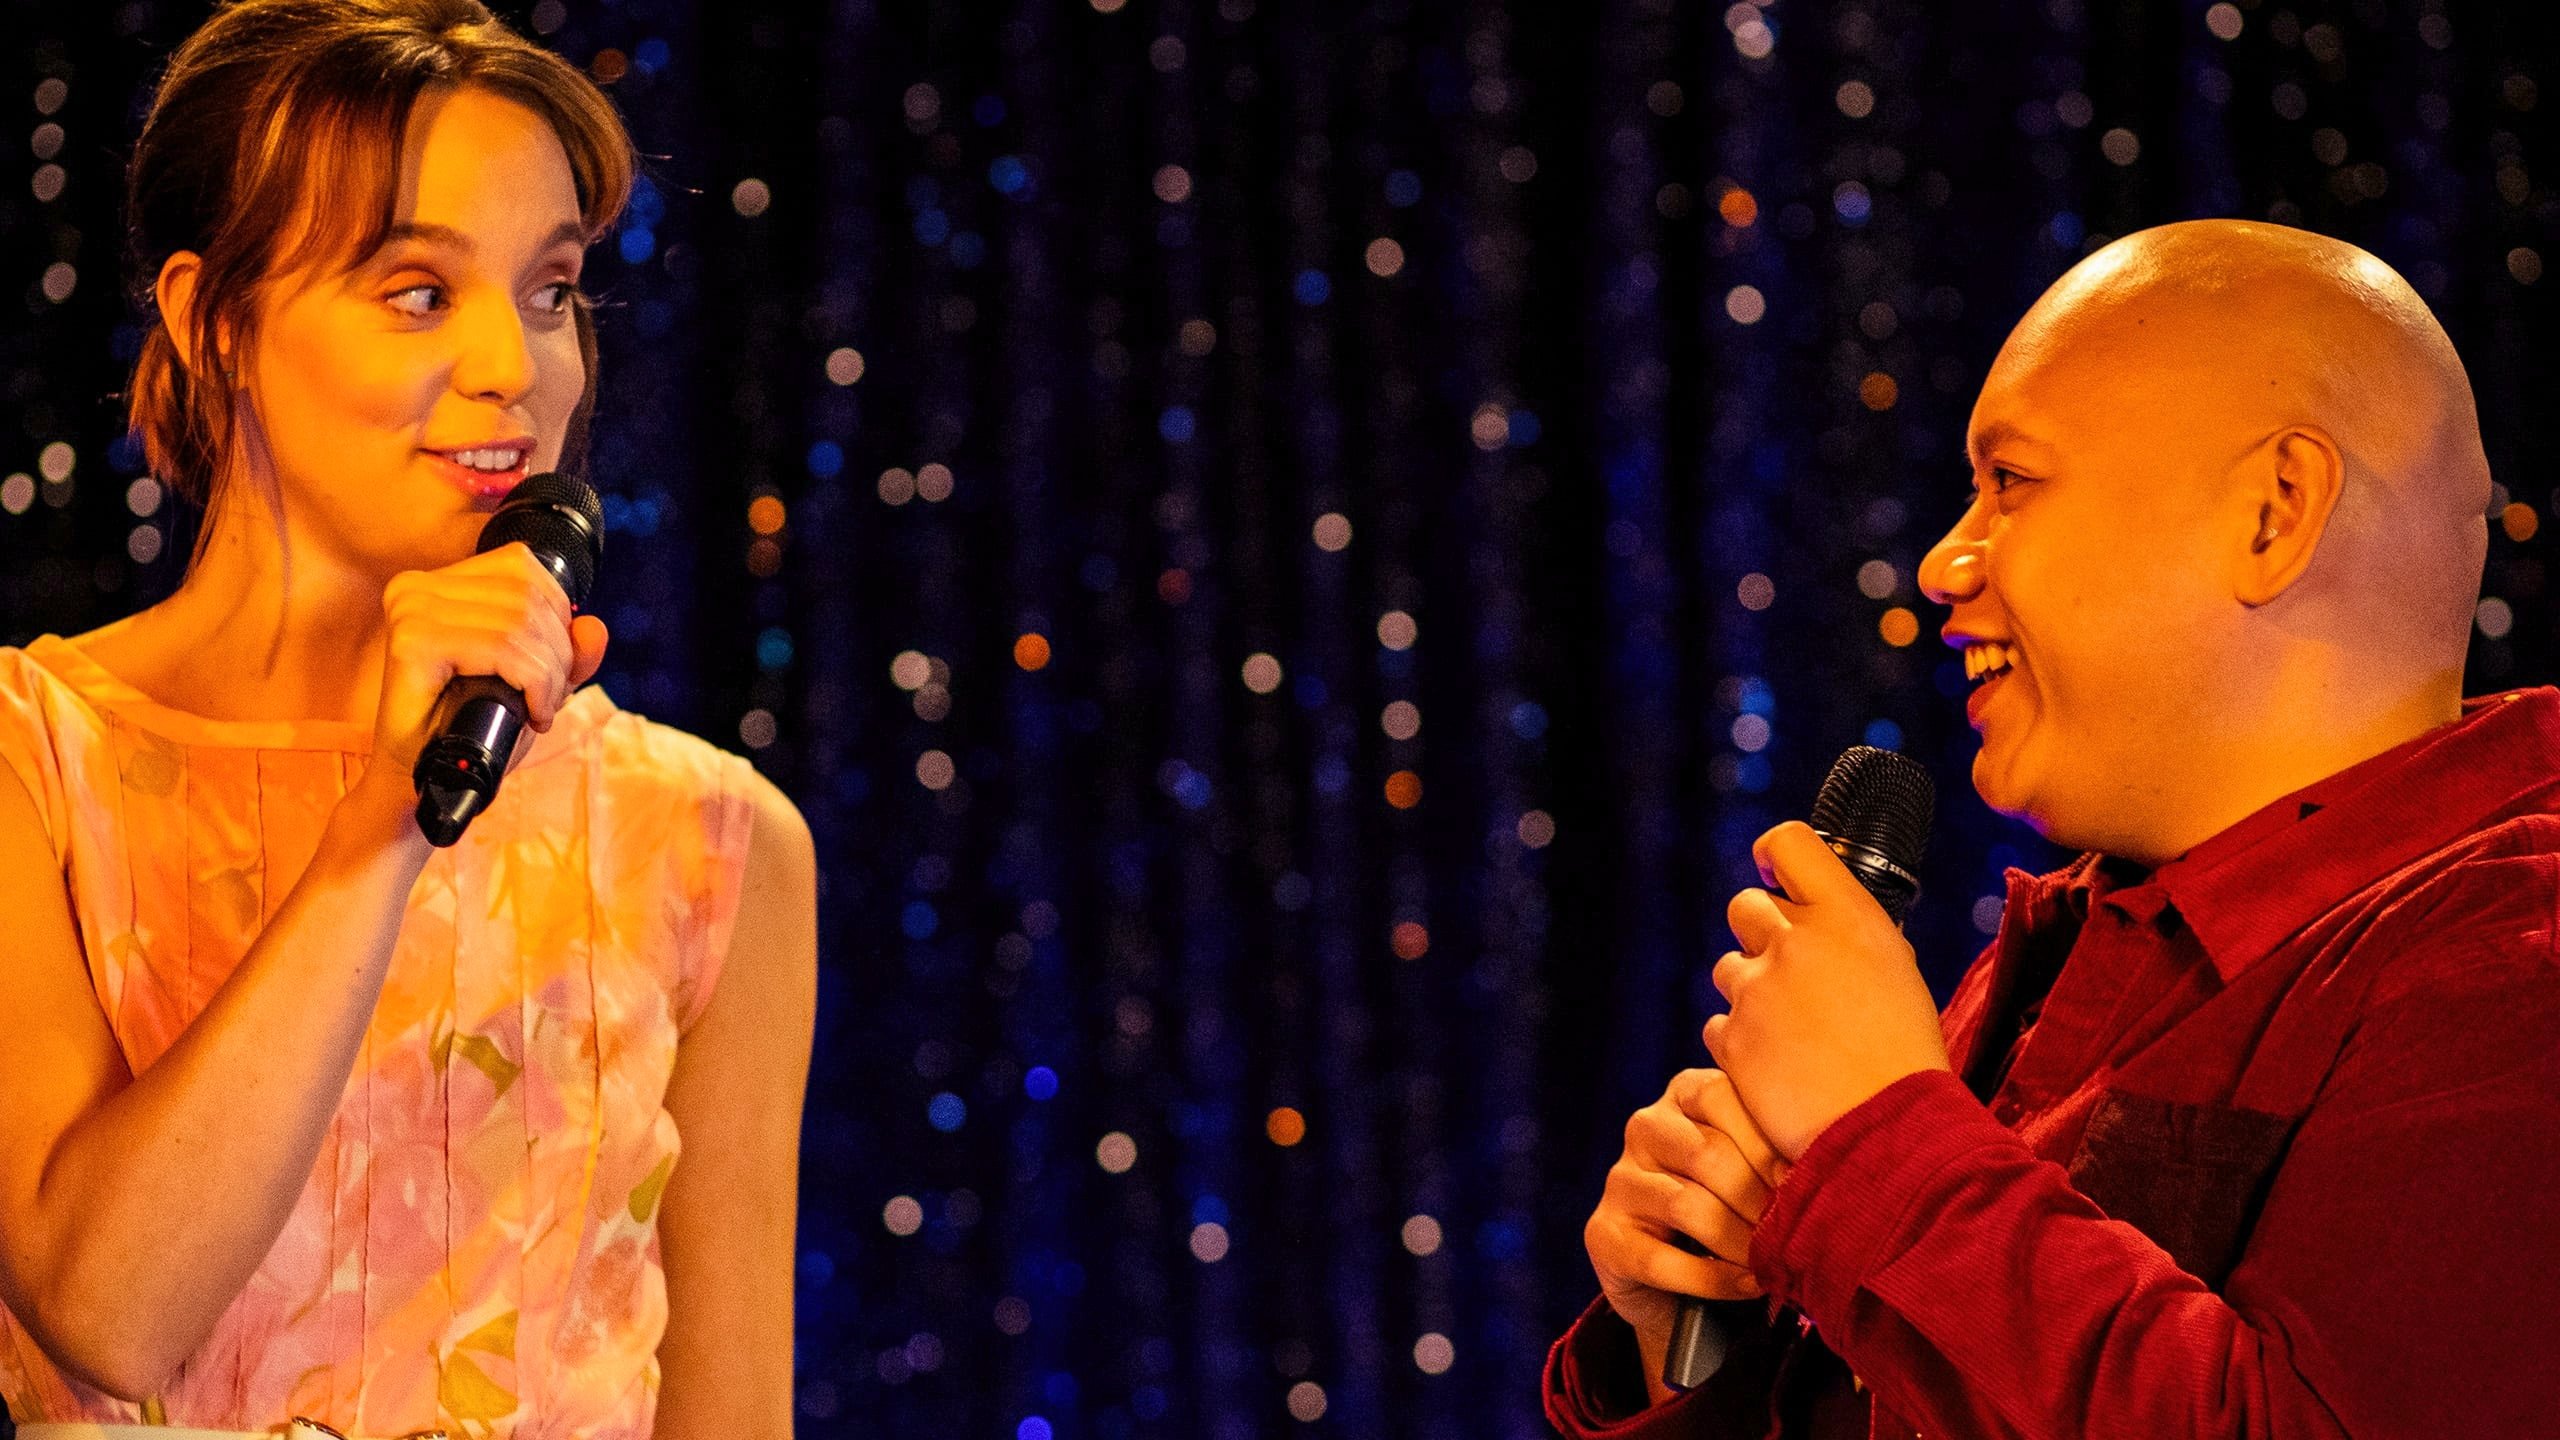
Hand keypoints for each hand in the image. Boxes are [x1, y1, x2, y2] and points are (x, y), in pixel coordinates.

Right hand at [363, 541, 609, 790]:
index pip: (522, 566)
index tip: (551, 667)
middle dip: (558, 652)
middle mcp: (416, 587)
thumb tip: (594, 627)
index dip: (556, 616)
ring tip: (539, 709)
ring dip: (549, 675)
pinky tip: (531, 713)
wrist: (425, 779)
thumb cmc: (474, 730)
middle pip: (526, 594)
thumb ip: (570, 653)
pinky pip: (503, 648)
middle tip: (548, 698)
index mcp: (437, 583)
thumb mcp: (535, 684)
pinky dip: (534, 684)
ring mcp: (411, 610)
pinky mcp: (414, 642)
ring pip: (520, 623)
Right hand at [1585, 1068, 1794, 1361]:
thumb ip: (1779, 1146)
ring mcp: (1619, 1180)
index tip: (1806, 1179)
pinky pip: (1659, 1259)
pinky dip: (1712, 1279)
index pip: (1722, 1096)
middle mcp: (1646, 1127)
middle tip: (1794, 1231)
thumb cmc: (1739, 1205)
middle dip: (1758, 1199)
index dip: (1767, 1141)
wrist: (1682, 1275)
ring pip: (1684, 1205)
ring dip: (1738, 1241)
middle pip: (1706, 1153)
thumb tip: (1832, 1160)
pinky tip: (1746, 1285)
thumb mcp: (1758, 1163)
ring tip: (1772, 1262)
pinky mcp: (1603, 1234)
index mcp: (1685, 1094)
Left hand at [1703, 821, 1951, 1161]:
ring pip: (1728, 967)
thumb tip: (1822, 919)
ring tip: (1793, 1032)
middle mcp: (1797, 940)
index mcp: (1848, 915)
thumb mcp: (1897, 972)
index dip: (1774, 856)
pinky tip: (1778, 1065)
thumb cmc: (1905, 1055)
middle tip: (1790, 972)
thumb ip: (1850, 935)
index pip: (1788, 842)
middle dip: (1761, 934)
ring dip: (1751, 991)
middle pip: (1746, 905)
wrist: (1892, 1130)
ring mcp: (1758, 989)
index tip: (1775, 875)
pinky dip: (1741, 1041)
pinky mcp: (1734, 1037)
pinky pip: (1720, 1022)